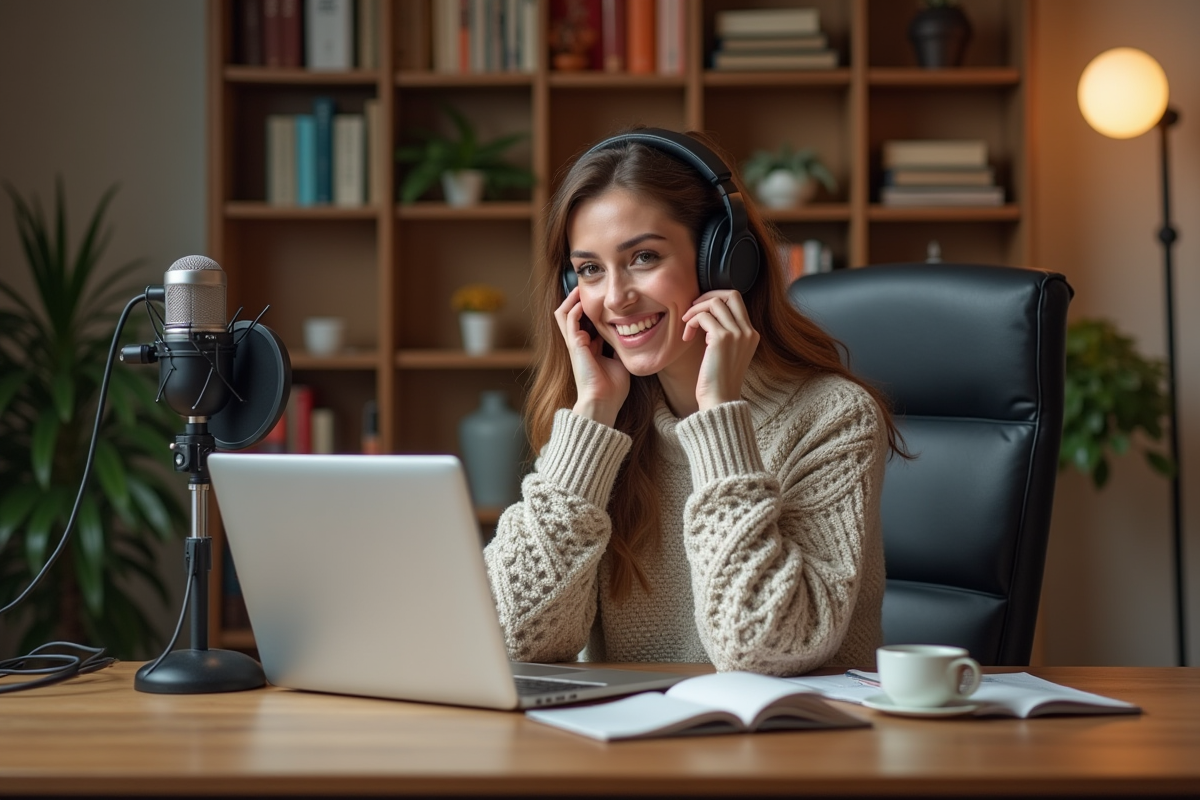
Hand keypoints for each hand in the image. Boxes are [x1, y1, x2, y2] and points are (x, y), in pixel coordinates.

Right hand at [555, 287, 629, 426]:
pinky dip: (575, 307)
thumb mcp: (620, 361)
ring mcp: (575, 343)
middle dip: (577, 300)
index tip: (601, 297)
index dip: (590, 309)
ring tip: (580, 289)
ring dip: (572, 299)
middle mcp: (579, 344)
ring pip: (563, 314)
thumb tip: (630, 335)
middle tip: (586, 288)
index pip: (584, 322)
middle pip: (570, 315)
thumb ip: (620, 347)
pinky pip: (570, 319)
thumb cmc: (612, 388)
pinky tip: (584, 300)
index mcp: (589, 348)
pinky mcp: (574, 344)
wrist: (603, 402)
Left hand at [681, 290, 759, 410]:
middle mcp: (747, 331)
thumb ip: (726, 334)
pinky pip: (703, 316)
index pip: (737, 301)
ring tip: (686, 326)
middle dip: (707, 296)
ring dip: (695, 311)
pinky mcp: (722, 338)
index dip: (716, 299)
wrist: (720, 400)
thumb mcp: (728, 354)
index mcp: (751, 334)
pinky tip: (686, 337)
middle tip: (692, 309)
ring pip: (714, 303)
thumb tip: (707, 316)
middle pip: (730, 294)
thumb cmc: (719, 381)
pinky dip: (691, 322)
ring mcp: (737, 334)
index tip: (701, 309)